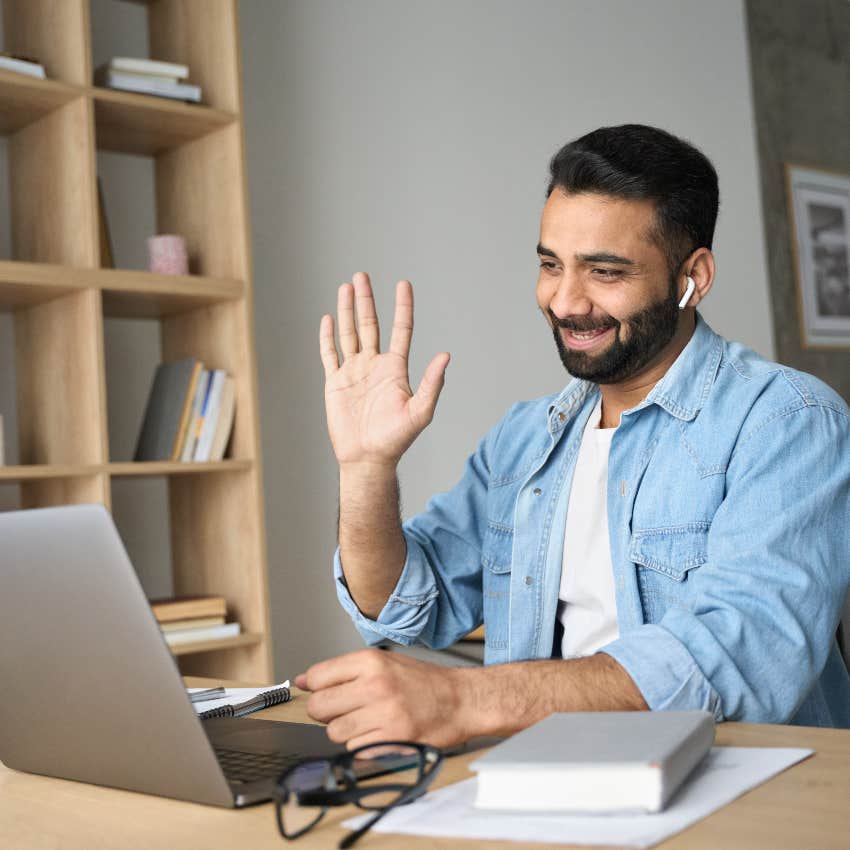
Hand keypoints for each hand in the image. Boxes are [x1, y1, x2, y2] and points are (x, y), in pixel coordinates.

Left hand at [295, 649, 466, 748]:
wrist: (461, 700)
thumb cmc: (423, 682)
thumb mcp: (384, 662)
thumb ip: (343, 670)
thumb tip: (303, 681)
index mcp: (370, 661)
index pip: (317, 677)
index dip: (316, 688)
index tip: (324, 693)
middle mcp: (375, 685)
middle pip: (319, 707)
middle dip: (325, 713)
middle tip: (343, 710)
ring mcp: (384, 714)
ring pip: (334, 732)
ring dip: (345, 732)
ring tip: (366, 722)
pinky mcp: (392, 740)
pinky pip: (355, 750)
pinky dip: (362, 746)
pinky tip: (380, 734)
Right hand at [319, 272, 449, 468]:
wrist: (367, 458)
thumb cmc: (396, 439)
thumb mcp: (420, 412)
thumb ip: (431, 384)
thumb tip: (446, 357)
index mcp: (395, 368)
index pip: (400, 330)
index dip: (402, 307)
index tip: (403, 284)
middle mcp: (374, 365)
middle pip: (370, 324)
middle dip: (366, 300)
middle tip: (362, 275)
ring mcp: (354, 372)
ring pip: (348, 333)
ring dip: (346, 311)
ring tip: (345, 287)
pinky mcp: (335, 383)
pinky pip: (329, 354)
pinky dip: (327, 337)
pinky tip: (327, 319)